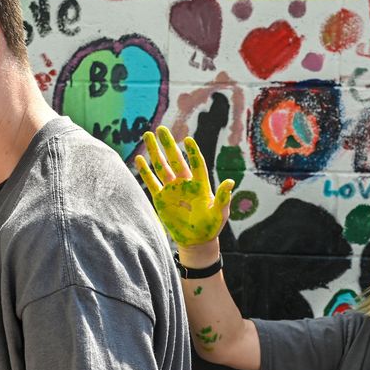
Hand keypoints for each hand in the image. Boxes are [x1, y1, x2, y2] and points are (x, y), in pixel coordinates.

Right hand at [134, 125, 233, 247]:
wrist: (196, 241)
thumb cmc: (211, 226)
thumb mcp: (220, 213)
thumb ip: (223, 197)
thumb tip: (231, 182)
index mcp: (200, 184)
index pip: (196, 164)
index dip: (192, 153)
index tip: (187, 140)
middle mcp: (184, 183)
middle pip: (175, 160)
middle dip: (167, 145)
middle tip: (160, 129)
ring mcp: (171, 190)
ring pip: (161, 167)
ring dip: (154, 152)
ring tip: (147, 136)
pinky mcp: (160, 199)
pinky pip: (151, 182)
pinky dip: (145, 171)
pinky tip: (139, 159)